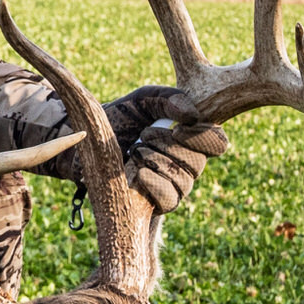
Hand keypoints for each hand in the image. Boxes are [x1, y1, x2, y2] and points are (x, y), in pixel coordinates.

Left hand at [104, 85, 228, 213]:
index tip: (178, 129)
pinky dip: (154, 184)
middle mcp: (186, 163)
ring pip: (185, 181)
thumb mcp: (143, 100)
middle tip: (144, 135)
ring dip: (156, 162)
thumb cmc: (118, 119)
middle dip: (169, 146)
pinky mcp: (157, 204)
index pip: (217, 143)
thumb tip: (193, 116)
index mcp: (190, 137)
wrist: (86, 143)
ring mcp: (173, 185)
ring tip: (134, 151)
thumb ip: (168, 99)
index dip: (204, 138)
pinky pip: (170, 200)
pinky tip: (138, 174)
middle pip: (199, 162)